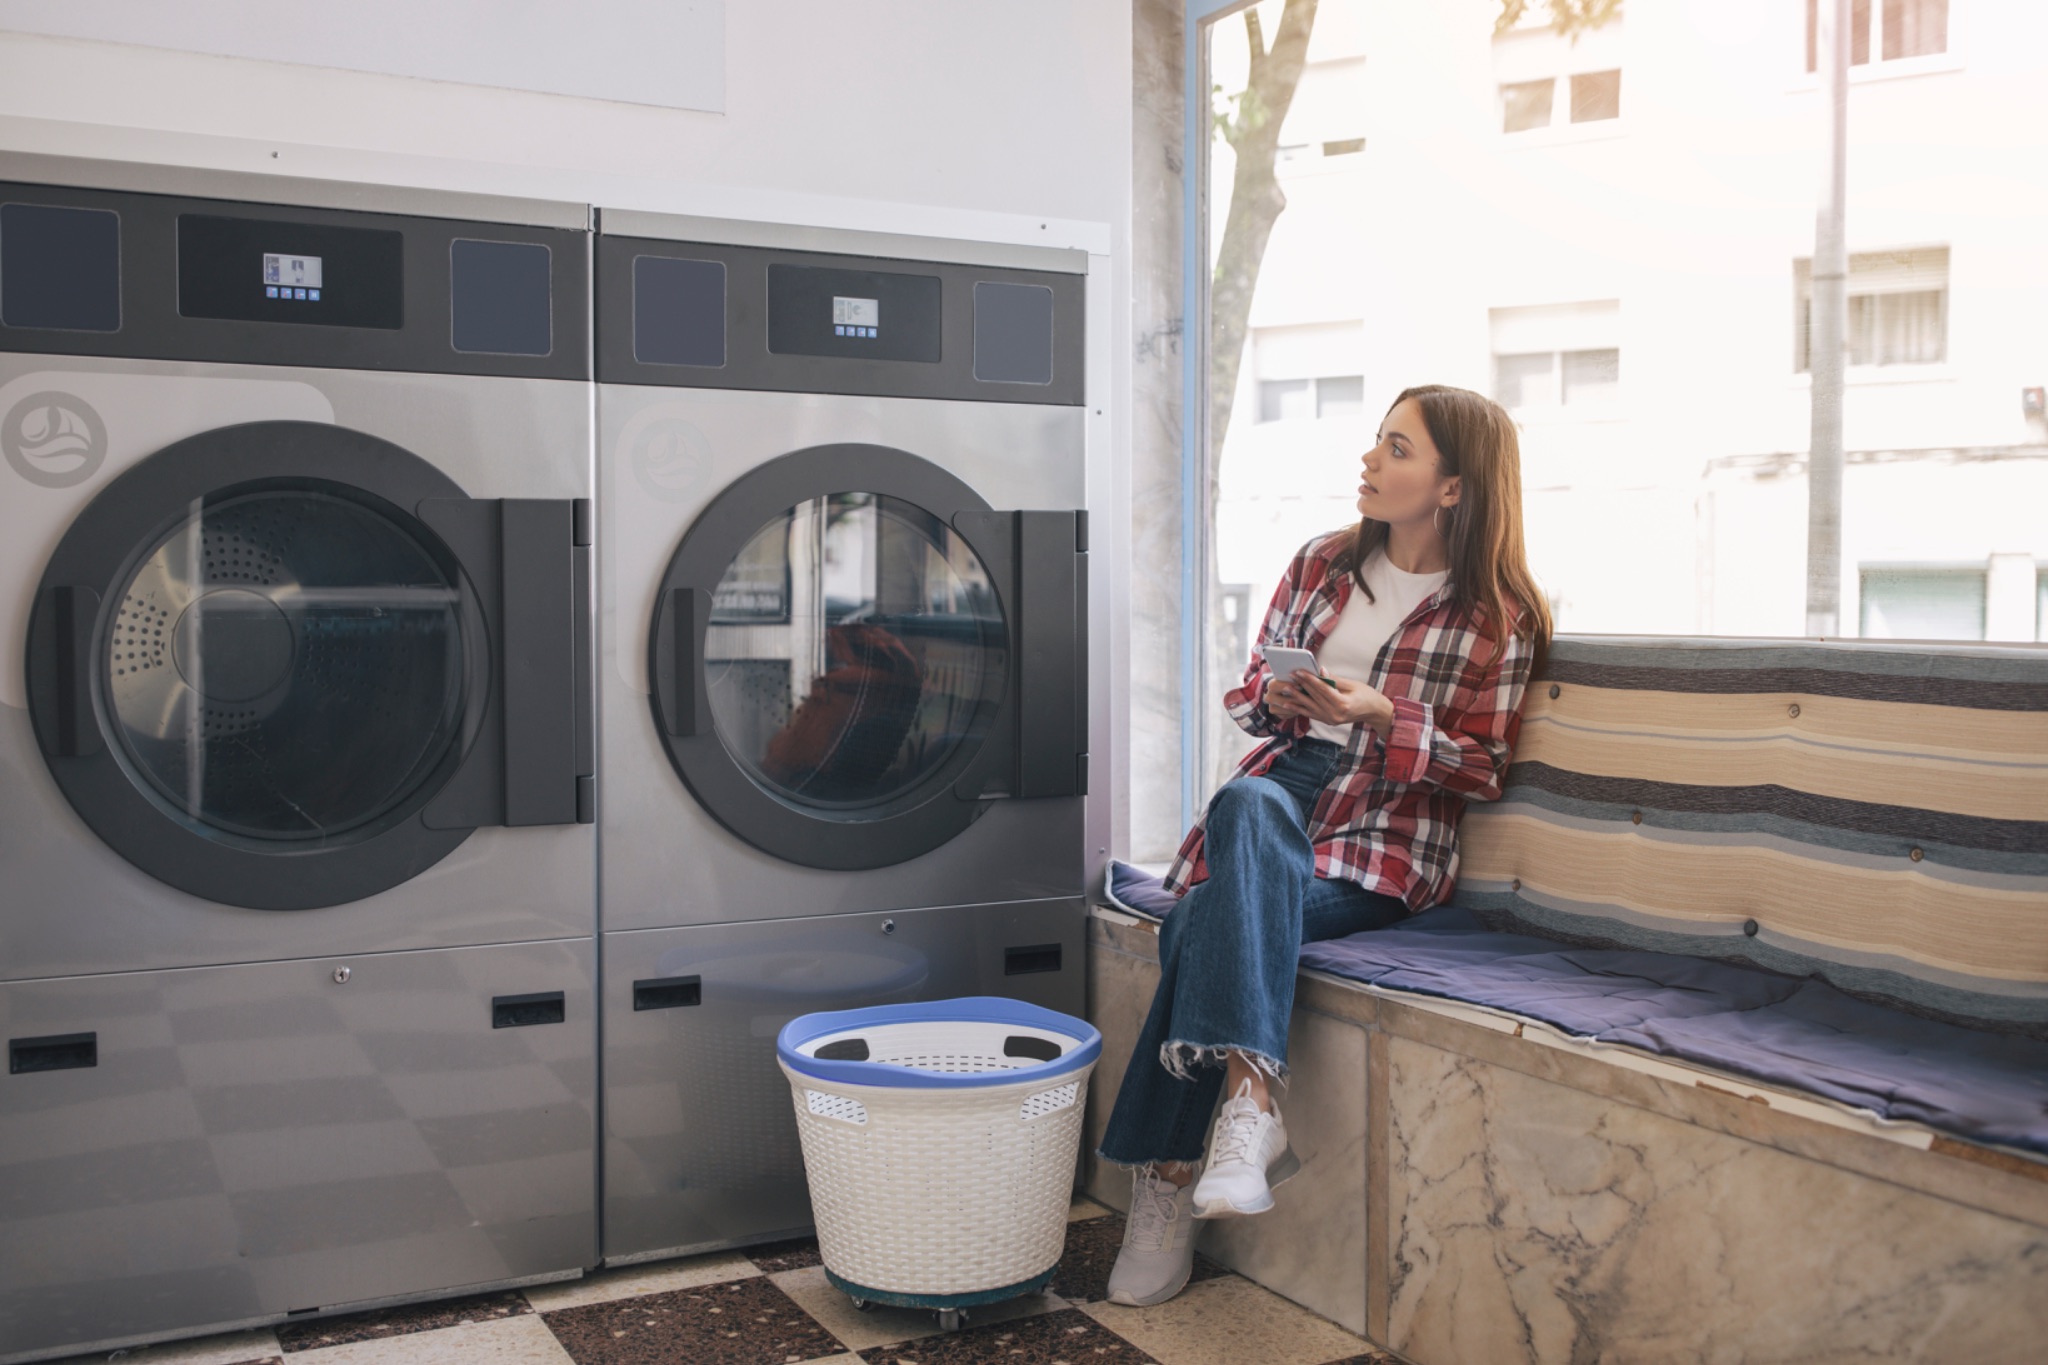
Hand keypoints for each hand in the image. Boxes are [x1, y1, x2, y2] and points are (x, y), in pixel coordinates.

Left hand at [1264, 669, 1394, 736]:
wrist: (1374, 712)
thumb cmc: (1366, 695)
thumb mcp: (1352, 685)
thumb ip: (1334, 679)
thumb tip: (1320, 670)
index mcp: (1343, 704)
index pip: (1322, 689)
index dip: (1310, 679)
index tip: (1299, 671)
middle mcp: (1335, 714)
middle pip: (1314, 697)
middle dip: (1301, 686)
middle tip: (1289, 676)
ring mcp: (1331, 720)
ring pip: (1309, 707)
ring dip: (1296, 698)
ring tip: (1285, 689)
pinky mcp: (1328, 721)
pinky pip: (1311, 714)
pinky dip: (1299, 709)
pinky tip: (1288, 704)